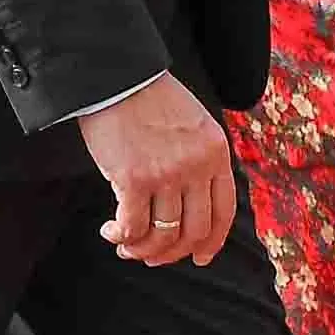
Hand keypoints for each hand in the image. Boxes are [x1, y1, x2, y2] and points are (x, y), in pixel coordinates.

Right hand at [77, 72, 233, 268]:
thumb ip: (198, 158)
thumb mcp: (192, 124)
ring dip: (143, 250)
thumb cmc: (147, 96)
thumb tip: (188, 203)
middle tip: (153, 257)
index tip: (200, 258)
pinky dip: (122, 237)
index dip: (212, 243)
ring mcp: (167, 175)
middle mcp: (196, 167)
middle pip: (194, 231)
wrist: (116, 76)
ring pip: (163, 235)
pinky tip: (111, 232)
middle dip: (173, 253)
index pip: (223, 212)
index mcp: (216, 153)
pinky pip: (133, 226)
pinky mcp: (134, 179)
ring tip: (125, 248)